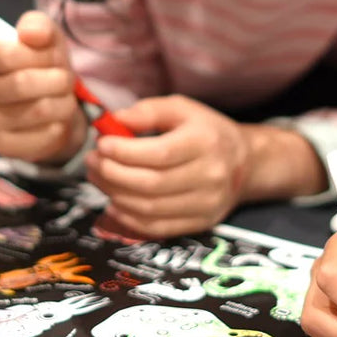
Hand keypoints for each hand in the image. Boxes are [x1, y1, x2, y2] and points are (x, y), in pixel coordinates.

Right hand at [0, 10, 87, 163]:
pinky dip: (61, 125)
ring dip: (64, 101)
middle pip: (22, 83)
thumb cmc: (43, 66)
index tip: (52, 56)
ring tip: (65, 97)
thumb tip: (32, 34)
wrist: (52, 105)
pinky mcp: (3, 147)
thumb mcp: (45, 38)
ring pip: (38, 110)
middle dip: (57, 78)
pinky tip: (58, 119)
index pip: (5, 54)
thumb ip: (38, 26)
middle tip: (66, 79)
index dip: (39, 55)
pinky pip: (42, 137)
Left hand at [86, 95, 248, 237]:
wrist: (244, 163)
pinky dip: (129, 218)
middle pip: (151, 184)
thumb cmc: (206, 131)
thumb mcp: (182, 109)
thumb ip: (148, 111)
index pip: (160, 154)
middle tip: (92, 162)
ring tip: (98, 177)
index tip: (102, 144)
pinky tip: (114, 202)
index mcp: (205, 142)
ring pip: (150, 208)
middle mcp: (210, 175)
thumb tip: (113, 121)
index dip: (125, 152)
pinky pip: (157, 228)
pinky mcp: (200, 223)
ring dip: (115, 195)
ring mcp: (206, 204)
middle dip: (112, 174)